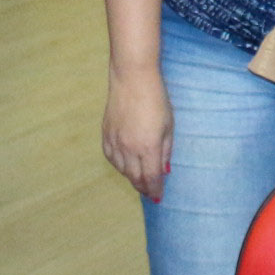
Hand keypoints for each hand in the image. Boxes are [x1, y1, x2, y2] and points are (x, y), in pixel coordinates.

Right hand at [102, 66, 173, 201]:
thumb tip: (164, 170)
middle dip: (143, 187)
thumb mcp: (168, 125)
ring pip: (122, 169)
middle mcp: (129, 148)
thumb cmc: (156, 98)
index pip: (151, 177)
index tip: (158, 196)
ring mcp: (115, 141)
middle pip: (135, 177)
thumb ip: (166, 150)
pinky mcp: (106, 134)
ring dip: (131, 177)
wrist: (132, 78)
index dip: (155, 190)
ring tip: (139, 179)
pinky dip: (119, 165)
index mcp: (148, 147)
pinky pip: (111, 158)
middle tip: (149, 192)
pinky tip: (125, 164)